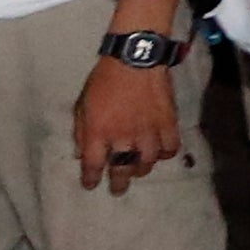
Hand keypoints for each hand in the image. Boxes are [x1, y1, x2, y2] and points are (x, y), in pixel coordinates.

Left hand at [72, 50, 181, 190]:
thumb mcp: (82, 105)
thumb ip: (80, 131)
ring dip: (140, 169)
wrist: (135, 60)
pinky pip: (169, 149)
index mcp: (98, 133)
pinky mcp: (168, 125)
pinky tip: (159, 153)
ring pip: (146, 163)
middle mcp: (123, 138)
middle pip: (122, 169)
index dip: (91, 178)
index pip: (93, 165)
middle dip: (118, 182)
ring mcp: (148, 133)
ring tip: (137, 170)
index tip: (91, 186)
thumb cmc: (103, 80)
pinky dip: (164, 154)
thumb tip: (80, 153)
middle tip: (117, 190)